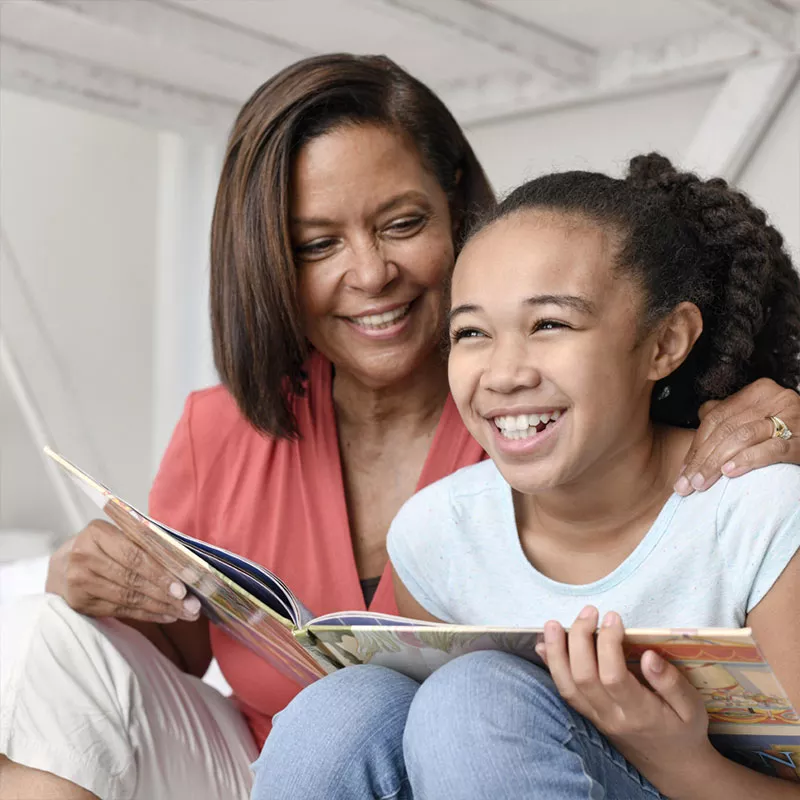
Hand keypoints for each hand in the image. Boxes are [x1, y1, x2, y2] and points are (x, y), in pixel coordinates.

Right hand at [46, 519, 200, 622]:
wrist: (62, 566)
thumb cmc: (103, 547)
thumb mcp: (119, 535)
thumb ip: (146, 544)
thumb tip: (185, 561)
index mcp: (97, 533)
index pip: (135, 554)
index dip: (160, 571)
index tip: (185, 584)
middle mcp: (84, 557)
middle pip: (133, 578)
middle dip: (166, 593)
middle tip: (192, 604)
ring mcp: (79, 582)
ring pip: (128, 597)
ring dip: (161, 606)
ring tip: (185, 612)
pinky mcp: (80, 603)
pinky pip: (120, 610)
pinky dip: (147, 614)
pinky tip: (167, 615)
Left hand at [537, 607, 713, 794]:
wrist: (672, 766)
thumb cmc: (684, 730)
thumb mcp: (693, 708)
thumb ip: (671, 683)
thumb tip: (648, 656)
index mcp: (640, 713)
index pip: (613, 676)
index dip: (608, 644)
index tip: (613, 617)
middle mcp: (611, 717)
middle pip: (584, 676)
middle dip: (580, 638)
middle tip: (589, 611)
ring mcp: (596, 718)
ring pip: (567, 685)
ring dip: (556, 651)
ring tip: (554, 623)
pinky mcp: (587, 716)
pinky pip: (564, 692)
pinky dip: (552, 666)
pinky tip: (543, 645)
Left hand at [675, 378, 799, 495]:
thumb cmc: (787, 434)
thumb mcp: (758, 419)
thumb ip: (731, 414)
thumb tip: (701, 413)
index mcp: (759, 391)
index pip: (716, 418)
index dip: (696, 446)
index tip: (683, 472)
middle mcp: (776, 398)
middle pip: (725, 429)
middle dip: (701, 459)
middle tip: (685, 484)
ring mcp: (792, 417)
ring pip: (741, 437)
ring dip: (716, 463)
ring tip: (701, 483)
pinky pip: (771, 449)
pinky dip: (747, 460)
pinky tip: (730, 472)